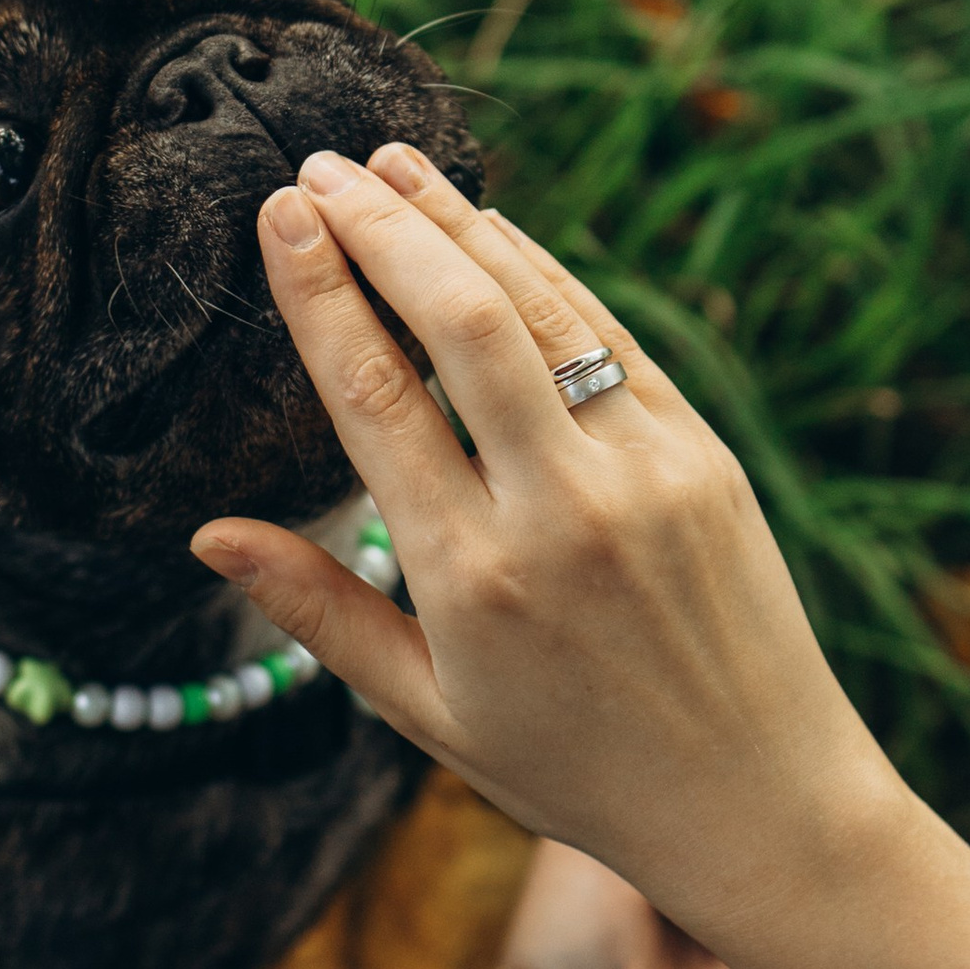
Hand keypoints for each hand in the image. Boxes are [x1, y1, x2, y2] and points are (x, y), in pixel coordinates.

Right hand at [191, 144, 906, 968]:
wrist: (760, 802)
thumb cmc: (576, 771)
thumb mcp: (428, 714)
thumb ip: (321, 612)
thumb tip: (209, 536)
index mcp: (473, 580)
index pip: (375, 397)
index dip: (321, 293)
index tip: (278, 218)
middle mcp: (560, 512)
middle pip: (455, 324)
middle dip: (381, 230)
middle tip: (317, 168)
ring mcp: (643, 472)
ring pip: (538, 310)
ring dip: (458, 226)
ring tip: (389, 166)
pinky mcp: (703, 454)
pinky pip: (608, 337)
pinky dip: (545, 272)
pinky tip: (491, 229)